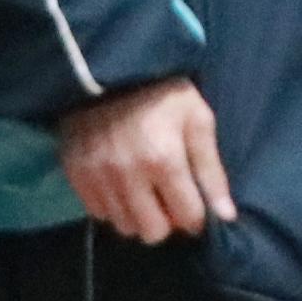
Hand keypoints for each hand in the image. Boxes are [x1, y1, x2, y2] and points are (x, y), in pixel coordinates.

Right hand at [59, 77, 229, 243]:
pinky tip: (120, 183)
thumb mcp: (197, 120)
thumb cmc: (162, 93)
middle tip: (167, 199)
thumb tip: (225, 216)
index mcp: (164, 161)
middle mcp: (128, 176)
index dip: (196, 215)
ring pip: (124, 226)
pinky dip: (112, 205)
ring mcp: (98, 177)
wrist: (107, 68)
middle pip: (152, 233)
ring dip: (138, 215)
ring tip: (143, 189)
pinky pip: (98, 212)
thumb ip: (211, 171)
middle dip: (166, 221)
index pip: (187, 218)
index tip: (194, 203)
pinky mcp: (75, 174)